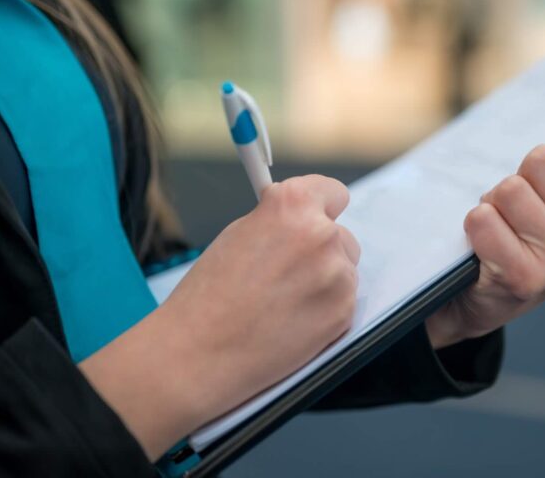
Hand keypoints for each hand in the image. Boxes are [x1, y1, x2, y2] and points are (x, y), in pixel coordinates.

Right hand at [80, 175, 359, 458]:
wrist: (200, 353)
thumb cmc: (209, 296)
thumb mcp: (238, 234)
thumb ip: (277, 221)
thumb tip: (300, 219)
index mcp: (293, 206)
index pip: (332, 192)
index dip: (320, 208)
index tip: (314, 217)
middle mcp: (323, 236)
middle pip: (341, 235)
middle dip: (320, 250)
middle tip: (288, 272)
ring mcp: (338, 276)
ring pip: (343, 270)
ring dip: (324, 281)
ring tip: (283, 301)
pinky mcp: (344, 313)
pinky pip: (342, 301)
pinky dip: (324, 309)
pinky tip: (292, 320)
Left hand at [425, 121, 544, 347]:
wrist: (489, 298)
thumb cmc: (536, 236)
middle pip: (542, 162)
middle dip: (521, 179)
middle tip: (518, 213)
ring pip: (510, 189)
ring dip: (494, 203)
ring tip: (502, 229)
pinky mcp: (521, 278)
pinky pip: (484, 219)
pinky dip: (476, 225)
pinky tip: (485, 247)